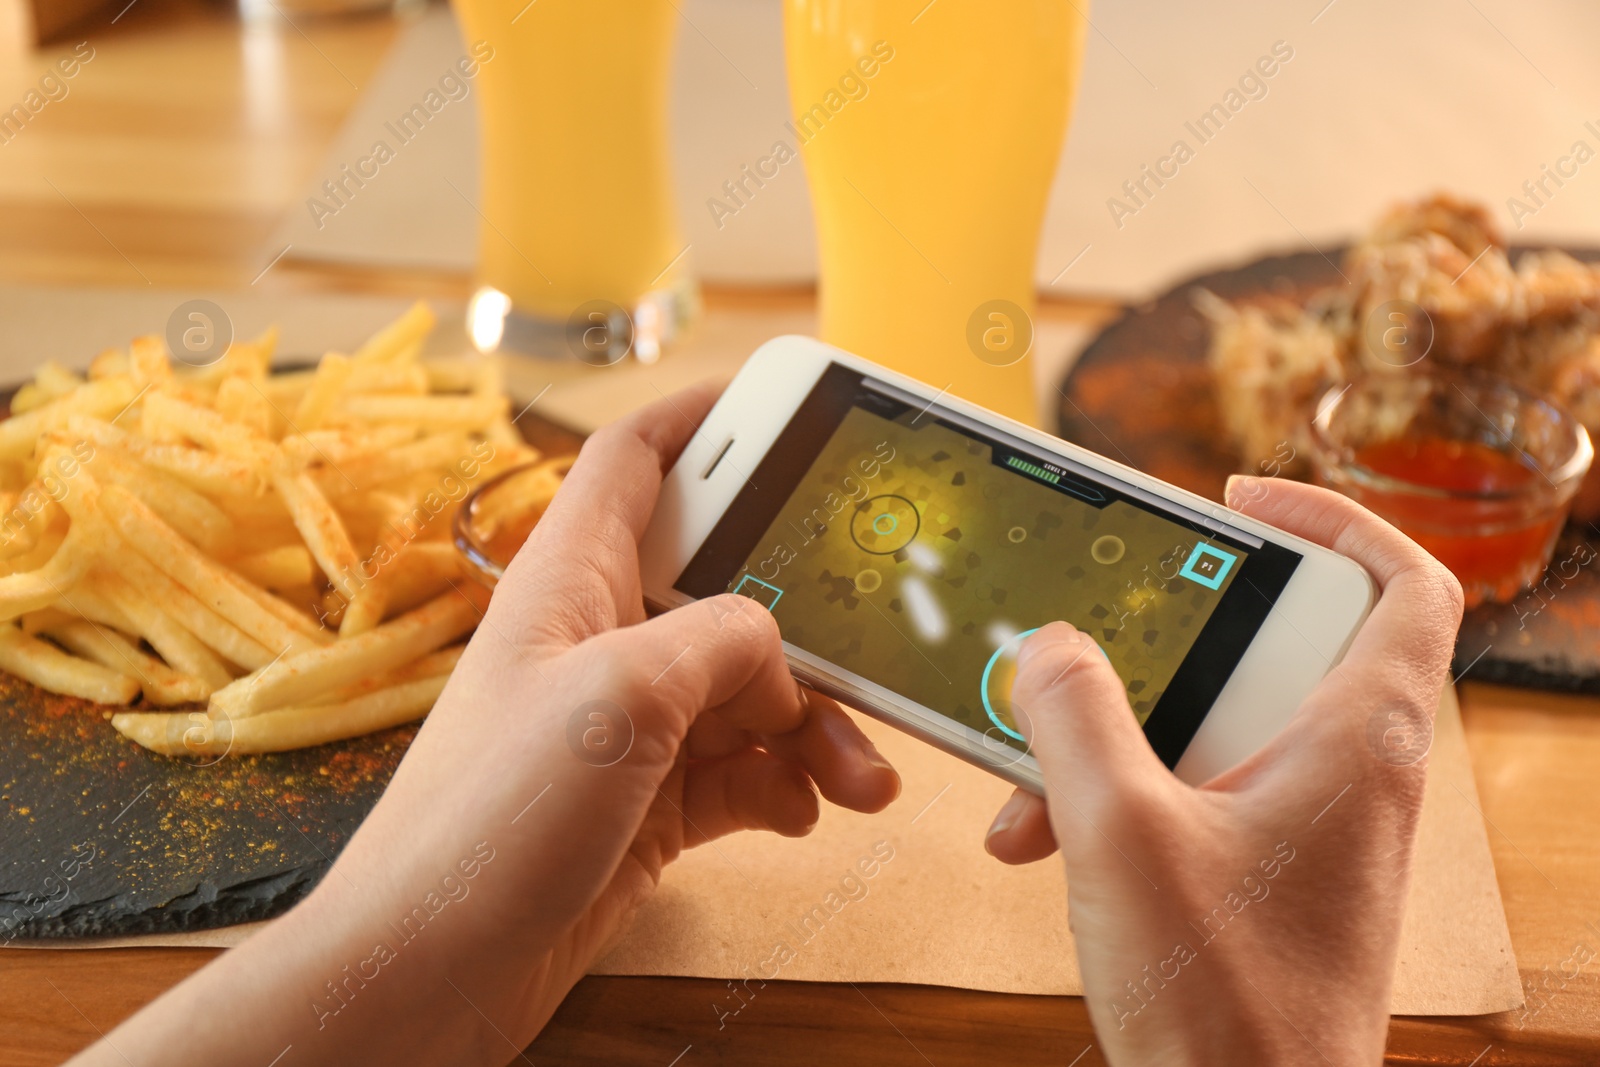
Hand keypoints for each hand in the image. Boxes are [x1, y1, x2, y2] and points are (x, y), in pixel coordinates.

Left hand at [79, 384, 899, 1066]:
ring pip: (750, 692)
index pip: (636, 459)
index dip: (704, 414)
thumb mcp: (618, 697)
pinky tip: (804, 812)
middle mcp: (602, 640)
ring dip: (816, 728)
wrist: (432, 970)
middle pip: (728, 586)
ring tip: (859, 779)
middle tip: (874, 640)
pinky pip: (742, 769)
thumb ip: (719, 644)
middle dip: (808, 619)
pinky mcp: (647, 799)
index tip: (780, 400)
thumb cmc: (486, 823)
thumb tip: (777, 661)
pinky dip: (785, 785)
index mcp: (573, 580)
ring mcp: (627, 724)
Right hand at [982, 478, 1462, 1065]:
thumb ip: (1075, 717)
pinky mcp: (1271, 871)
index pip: (1404, 580)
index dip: (1334, 516)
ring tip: (1036, 777)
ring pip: (1219, 726)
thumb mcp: (1120, 832)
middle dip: (1167, 643)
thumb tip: (1049, 648)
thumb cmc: (1224, 1004)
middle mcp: (1351, 772)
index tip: (1242, 499)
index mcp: (1356, 737)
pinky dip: (1126, 795)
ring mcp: (1313, 826)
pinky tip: (1046, 837)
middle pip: (1278, 645)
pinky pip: (1198, 790)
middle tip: (1101, 635)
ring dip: (1120, 734)